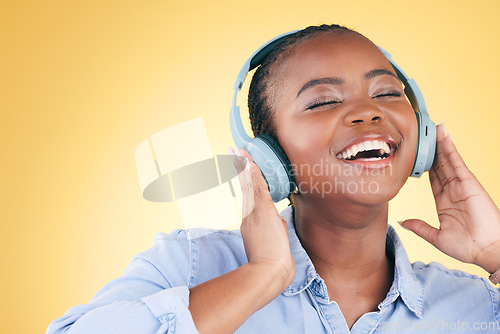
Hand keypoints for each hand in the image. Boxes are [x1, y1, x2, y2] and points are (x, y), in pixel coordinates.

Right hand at [229, 147, 294, 290]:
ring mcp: (254, 212)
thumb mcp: (275, 244)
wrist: (270, 273)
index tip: (241, 170)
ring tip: (237, 149)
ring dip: (243, 165)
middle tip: (233, 151)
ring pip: (249, 183)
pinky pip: (258, 187)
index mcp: (251, 222)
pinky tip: (248, 161)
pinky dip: (253, 173)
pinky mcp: (263, 211)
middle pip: (244, 185)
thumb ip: (277, 230)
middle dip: (239, 167)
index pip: (248, 196)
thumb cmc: (274, 264)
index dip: (244, 181)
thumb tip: (281, 222)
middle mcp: (249, 214)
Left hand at [399, 124, 499, 272]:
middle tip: (424, 134)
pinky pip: (457, 163)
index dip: (424, 166)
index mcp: (444, 202)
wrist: (487, 251)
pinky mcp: (469, 183)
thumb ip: (419, 227)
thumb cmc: (467, 247)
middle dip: (432, 150)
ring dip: (440, 144)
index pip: (432, 179)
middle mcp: (452, 191)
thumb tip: (403, 222)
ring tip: (434, 128)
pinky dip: (451, 150)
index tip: (416, 154)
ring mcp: (461, 186)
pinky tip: (445, 138)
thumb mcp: (436, 237)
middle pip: (439, 165)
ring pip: (447, 160)